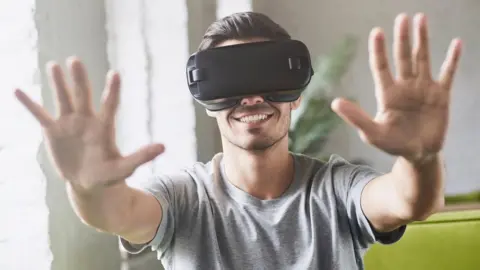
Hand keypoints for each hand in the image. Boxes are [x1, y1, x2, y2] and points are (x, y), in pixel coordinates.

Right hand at [15, 57, 164, 192]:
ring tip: (54, 65)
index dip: (112, 91)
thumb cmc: (108, 174)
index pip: (109, 106)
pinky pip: (39, 115)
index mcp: (104, 127)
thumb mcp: (124, 168)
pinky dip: (29, 104)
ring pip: (63, 99)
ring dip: (57, 84)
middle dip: (79, 79)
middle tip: (75, 60)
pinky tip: (17, 90)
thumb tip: (164, 147)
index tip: (115, 74)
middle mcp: (87, 120)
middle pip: (83, 96)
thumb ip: (141, 157)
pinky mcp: (53, 131)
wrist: (88, 182)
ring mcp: (69, 123)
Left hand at [331, 13, 461, 162]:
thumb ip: (356, 117)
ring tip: (420, 19)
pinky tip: (456, 44)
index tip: (376, 32)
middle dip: (402, 38)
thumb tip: (335, 102)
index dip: (379, 50)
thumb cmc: (393, 144)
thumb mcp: (372, 133)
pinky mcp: (441, 95)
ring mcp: (423, 89)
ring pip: (422, 59)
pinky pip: (447, 74)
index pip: (381, 67)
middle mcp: (404, 87)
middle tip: (402, 18)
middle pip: (402, 57)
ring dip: (422, 40)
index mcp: (387, 94)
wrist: (418, 155)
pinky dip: (452, 59)